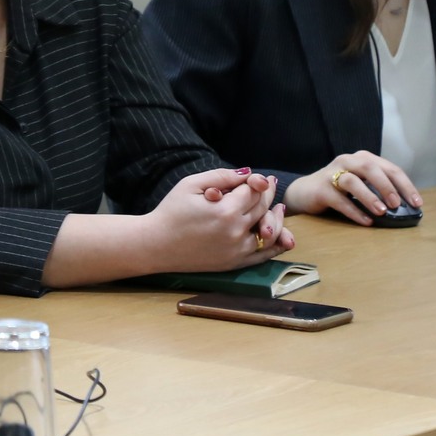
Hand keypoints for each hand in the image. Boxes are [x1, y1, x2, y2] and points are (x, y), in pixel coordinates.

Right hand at [146, 168, 294, 270]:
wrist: (155, 245)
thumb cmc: (170, 212)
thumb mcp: (190, 184)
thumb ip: (221, 176)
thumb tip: (247, 172)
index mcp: (225, 210)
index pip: (253, 191)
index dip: (258, 181)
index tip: (262, 176)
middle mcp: (235, 231)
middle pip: (262, 208)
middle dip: (267, 194)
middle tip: (270, 185)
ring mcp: (236, 250)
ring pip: (268, 230)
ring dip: (275, 217)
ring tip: (278, 207)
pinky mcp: (233, 263)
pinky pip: (263, 254)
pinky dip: (274, 244)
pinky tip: (280, 234)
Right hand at [284, 152, 422, 224]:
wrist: (304, 192)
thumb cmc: (339, 189)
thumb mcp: (362, 183)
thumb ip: (379, 188)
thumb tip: (405, 206)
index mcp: (362, 159)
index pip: (389, 168)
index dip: (405, 185)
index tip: (416, 203)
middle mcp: (347, 162)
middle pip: (370, 168)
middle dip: (387, 186)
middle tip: (398, 204)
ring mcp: (332, 174)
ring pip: (353, 181)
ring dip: (369, 197)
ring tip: (382, 212)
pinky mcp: (321, 189)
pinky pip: (339, 200)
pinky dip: (354, 211)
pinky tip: (366, 221)